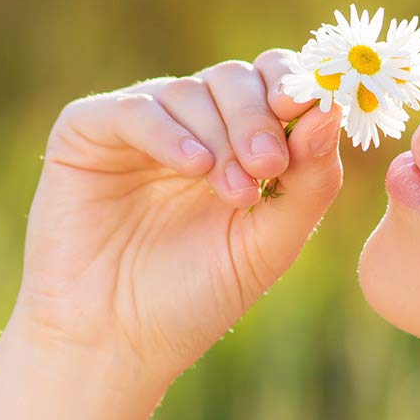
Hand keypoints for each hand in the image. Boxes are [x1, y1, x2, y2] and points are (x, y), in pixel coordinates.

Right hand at [13, 50, 346, 381]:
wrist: (120, 340)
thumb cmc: (201, 295)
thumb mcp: (272, 242)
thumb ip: (311, 181)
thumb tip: (332, 109)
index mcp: (244, 143)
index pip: (277, 84)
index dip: (298, 87)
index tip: (315, 108)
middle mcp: (195, 127)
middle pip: (236, 79)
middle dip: (260, 117)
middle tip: (268, 165)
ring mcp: (142, 128)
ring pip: (191, 91)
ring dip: (222, 137)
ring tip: (233, 194)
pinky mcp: (87, 134)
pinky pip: (133, 110)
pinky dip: (169, 132)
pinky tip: (193, 166)